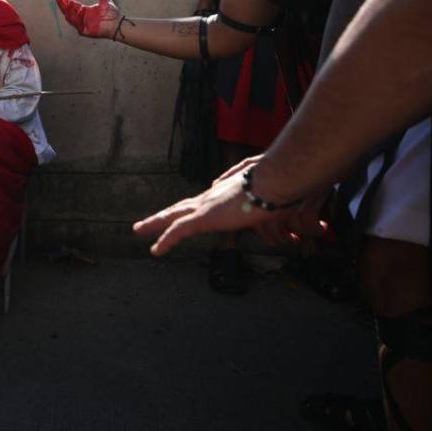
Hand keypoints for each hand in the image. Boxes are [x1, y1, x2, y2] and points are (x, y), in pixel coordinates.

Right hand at [53, 0, 121, 38]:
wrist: (117, 24)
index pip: (72, 5)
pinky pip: (76, 24)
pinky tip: (68, 13)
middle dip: (63, 4)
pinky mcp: (84, 31)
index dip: (65, 0)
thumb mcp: (105, 1)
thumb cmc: (112, 15)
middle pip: (69, 10)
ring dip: (66, 10)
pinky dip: (72, 19)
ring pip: (71, 17)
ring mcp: (82, 24)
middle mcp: (82, 17)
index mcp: (85, 10)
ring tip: (62, 3)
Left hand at [132, 156, 317, 255]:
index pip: (199, 203)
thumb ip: (275, 213)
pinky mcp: (205, 217)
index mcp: (223, 195)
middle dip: (161, 216)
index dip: (186, 210)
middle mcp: (210, 198)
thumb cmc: (279, 187)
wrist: (277, 179)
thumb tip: (294, 228)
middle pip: (179, 207)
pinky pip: (179, 231)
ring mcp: (206, 206)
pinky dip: (166, 240)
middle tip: (143, 223)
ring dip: (154, 225)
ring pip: (172, 216)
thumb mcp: (276, 203)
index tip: (178, 213)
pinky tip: (155, 250)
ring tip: (138, 232)